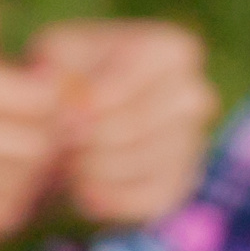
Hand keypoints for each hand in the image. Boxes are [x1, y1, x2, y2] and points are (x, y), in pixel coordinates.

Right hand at [0, 38, 61, 244]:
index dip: (62, 102)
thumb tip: (62, 102)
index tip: (60, 98)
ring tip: (31, 154)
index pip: (37, 103)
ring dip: (40, 173)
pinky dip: (14, 202)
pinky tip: (6, 182)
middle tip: (58, 129)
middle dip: (58, 139)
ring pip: (23, 188)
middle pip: (36, 149)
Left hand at [27, 19, 215, 228]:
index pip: (131, 84)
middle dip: (88, 139)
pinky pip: (148, 199)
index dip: (90, 104)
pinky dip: (109, 197)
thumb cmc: (67, 74)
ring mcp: (194, 141)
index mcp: (173, 50)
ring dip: (92, 168)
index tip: (63, 113)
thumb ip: (58, 68)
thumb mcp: (54, 54)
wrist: (75, 115)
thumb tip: (72, 101)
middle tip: (61, 141)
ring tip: (68, 160)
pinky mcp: (182, 183)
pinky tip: (84, 187)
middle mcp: (195, 94)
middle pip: (136, 125)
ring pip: (140, 164)